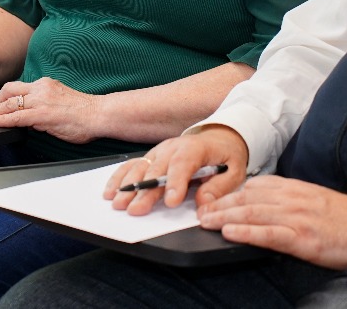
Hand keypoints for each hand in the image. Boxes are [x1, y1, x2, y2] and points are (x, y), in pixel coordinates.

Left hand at [0, 77, 102, 143]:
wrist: (99, 114)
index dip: (1, 97)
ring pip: (9, 104)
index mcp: (46, 84)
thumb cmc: (85, 113)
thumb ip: (44, 107)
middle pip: (8, 91)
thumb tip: (31, 119)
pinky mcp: (42, 114)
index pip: (17, 88)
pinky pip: (16, 117)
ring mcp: (41, 100)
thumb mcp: (60, 103)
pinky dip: (1, 120)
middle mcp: (41, 88)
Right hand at [106, 125, 248, 214]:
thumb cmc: (226, 155)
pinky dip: (120, 178)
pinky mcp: (151, 156)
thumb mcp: (235, 171)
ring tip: (118, 203)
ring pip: (140, 167)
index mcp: (196, 148)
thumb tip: (204, 203)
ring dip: (128, 186)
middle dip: (145, 191)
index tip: (171, 201)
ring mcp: (159, 151)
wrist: (220, 136)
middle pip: (156, 169)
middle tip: (136, 210)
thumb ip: (219, 188)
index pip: (183, 164)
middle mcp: (173, 147)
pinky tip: (111, 191)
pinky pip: (132, 165)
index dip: (176, 182)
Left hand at [197, 175, 346, 268]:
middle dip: (219, 205)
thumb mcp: (310, 197)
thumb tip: (259, 201)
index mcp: (291, 188)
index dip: (227, 192)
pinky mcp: (302, 238)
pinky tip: (230, 233)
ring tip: (204, 222)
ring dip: (224, 218)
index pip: (252, 186)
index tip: (209, 197)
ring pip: (252, 214)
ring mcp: (296, 218)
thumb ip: (286, 197)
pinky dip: (247, 233)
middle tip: (198, 211)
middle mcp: (290, 199)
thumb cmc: (341, 217)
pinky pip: (269, 234)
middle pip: (246, 199)